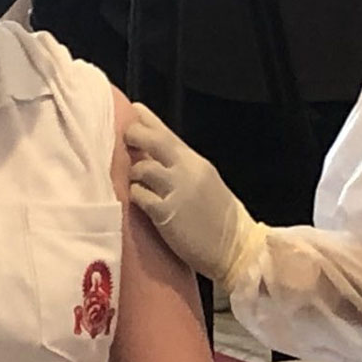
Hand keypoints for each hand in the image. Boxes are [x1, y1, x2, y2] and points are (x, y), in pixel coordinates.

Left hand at [125, 103, 267, 290]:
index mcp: (197, 163)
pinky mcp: (166, 214)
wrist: (237, 250)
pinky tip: (140, 201)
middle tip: (123, 138)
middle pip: (154, 141)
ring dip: (134, 174)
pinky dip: (136, 196)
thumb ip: (182, 168)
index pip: (168, 133)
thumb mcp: (206, 184)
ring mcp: (177, 191)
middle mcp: (187, 171)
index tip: (133, 110)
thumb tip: (153, 158)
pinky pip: (140, 196)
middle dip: (135, 135)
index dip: (148, 120)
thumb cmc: (220, 221)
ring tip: (136, 182)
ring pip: (142, 169)